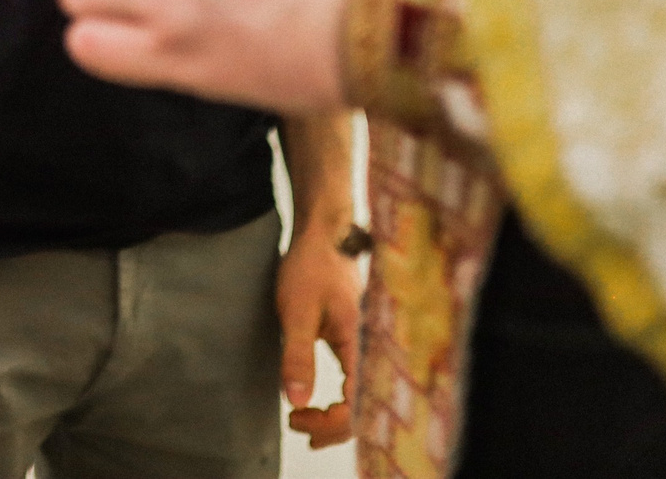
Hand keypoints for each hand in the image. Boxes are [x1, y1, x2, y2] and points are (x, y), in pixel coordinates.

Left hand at [278, 232, 360, 447]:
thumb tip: (297, 401)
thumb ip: (297, 356)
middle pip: (364, 410)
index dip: (328, 423)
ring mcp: (366, 347)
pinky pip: (357, 384)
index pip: (357, 406)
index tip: (297, 416)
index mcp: (360, 345)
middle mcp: (370, 349)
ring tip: (304, 421)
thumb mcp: (296, 312)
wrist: (324, 236)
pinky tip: (321, 406)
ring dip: (336, 419)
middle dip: (331, 428)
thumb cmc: (310, 267)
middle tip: (298, 425)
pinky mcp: (357, 343)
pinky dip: (341, 403)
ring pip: (362, 399)